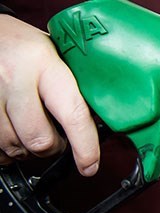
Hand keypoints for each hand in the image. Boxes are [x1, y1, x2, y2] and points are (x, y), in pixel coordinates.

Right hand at [0, 14, 98, 175]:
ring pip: (14, 147)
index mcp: (43, 63)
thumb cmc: (20, 44)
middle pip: (40, 140)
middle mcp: (14, 78)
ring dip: (26, 147)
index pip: (73, 114)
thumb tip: (96, 122)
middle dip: (52, 147)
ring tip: (30, 126)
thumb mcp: (52, 55)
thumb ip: (72, 86)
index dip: (85, 148)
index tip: (90, 164)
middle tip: (55, 136)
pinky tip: (12, 130)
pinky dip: (6, 148)